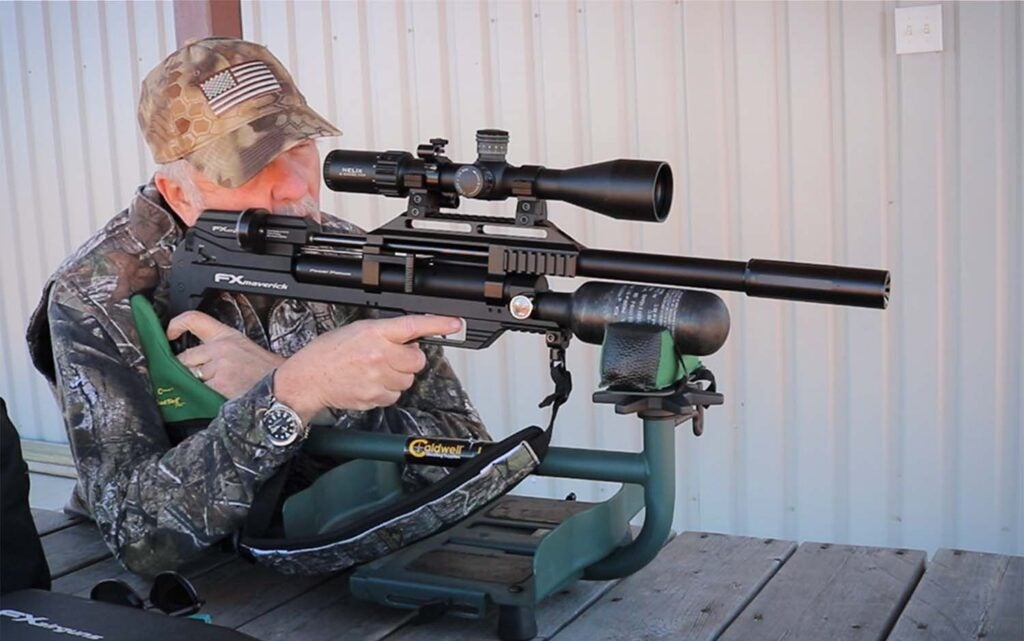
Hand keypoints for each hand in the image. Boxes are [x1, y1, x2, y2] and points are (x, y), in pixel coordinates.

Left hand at [167, 311, 284, 399]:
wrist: (287, 385)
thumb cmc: (271, 373)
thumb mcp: (247, 351)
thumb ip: (222, 353)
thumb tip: (199, 364)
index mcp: (227, 336)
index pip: (194, 319)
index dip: (176, 324)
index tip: (169, 333)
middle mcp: (220, 347)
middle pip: (184, 356)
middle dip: (186, 371)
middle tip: (196, 381)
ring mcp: (218, 365)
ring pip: (189, 376)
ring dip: (194, 386)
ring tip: (208, 392)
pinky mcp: (219, 382)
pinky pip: (198, 391)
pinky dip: (202, 398)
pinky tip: (214, 399)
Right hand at [273, 315, 462, 421]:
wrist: (308, 379)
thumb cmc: (329, 353)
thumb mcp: (357, 331)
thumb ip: (385, 333)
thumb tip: (411, 338)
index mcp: (374, 333)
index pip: (413, 326)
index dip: (438, 324)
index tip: (455, 324)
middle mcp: (379, 355)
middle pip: (417, 360)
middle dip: (409, 359)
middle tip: (391, 357)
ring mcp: (378, 378)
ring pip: (409, 379)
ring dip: (398, 376)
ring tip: (376, 371)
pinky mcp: (375, 397)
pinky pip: (396, 395)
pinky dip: (388, 391)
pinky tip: (371, 383)